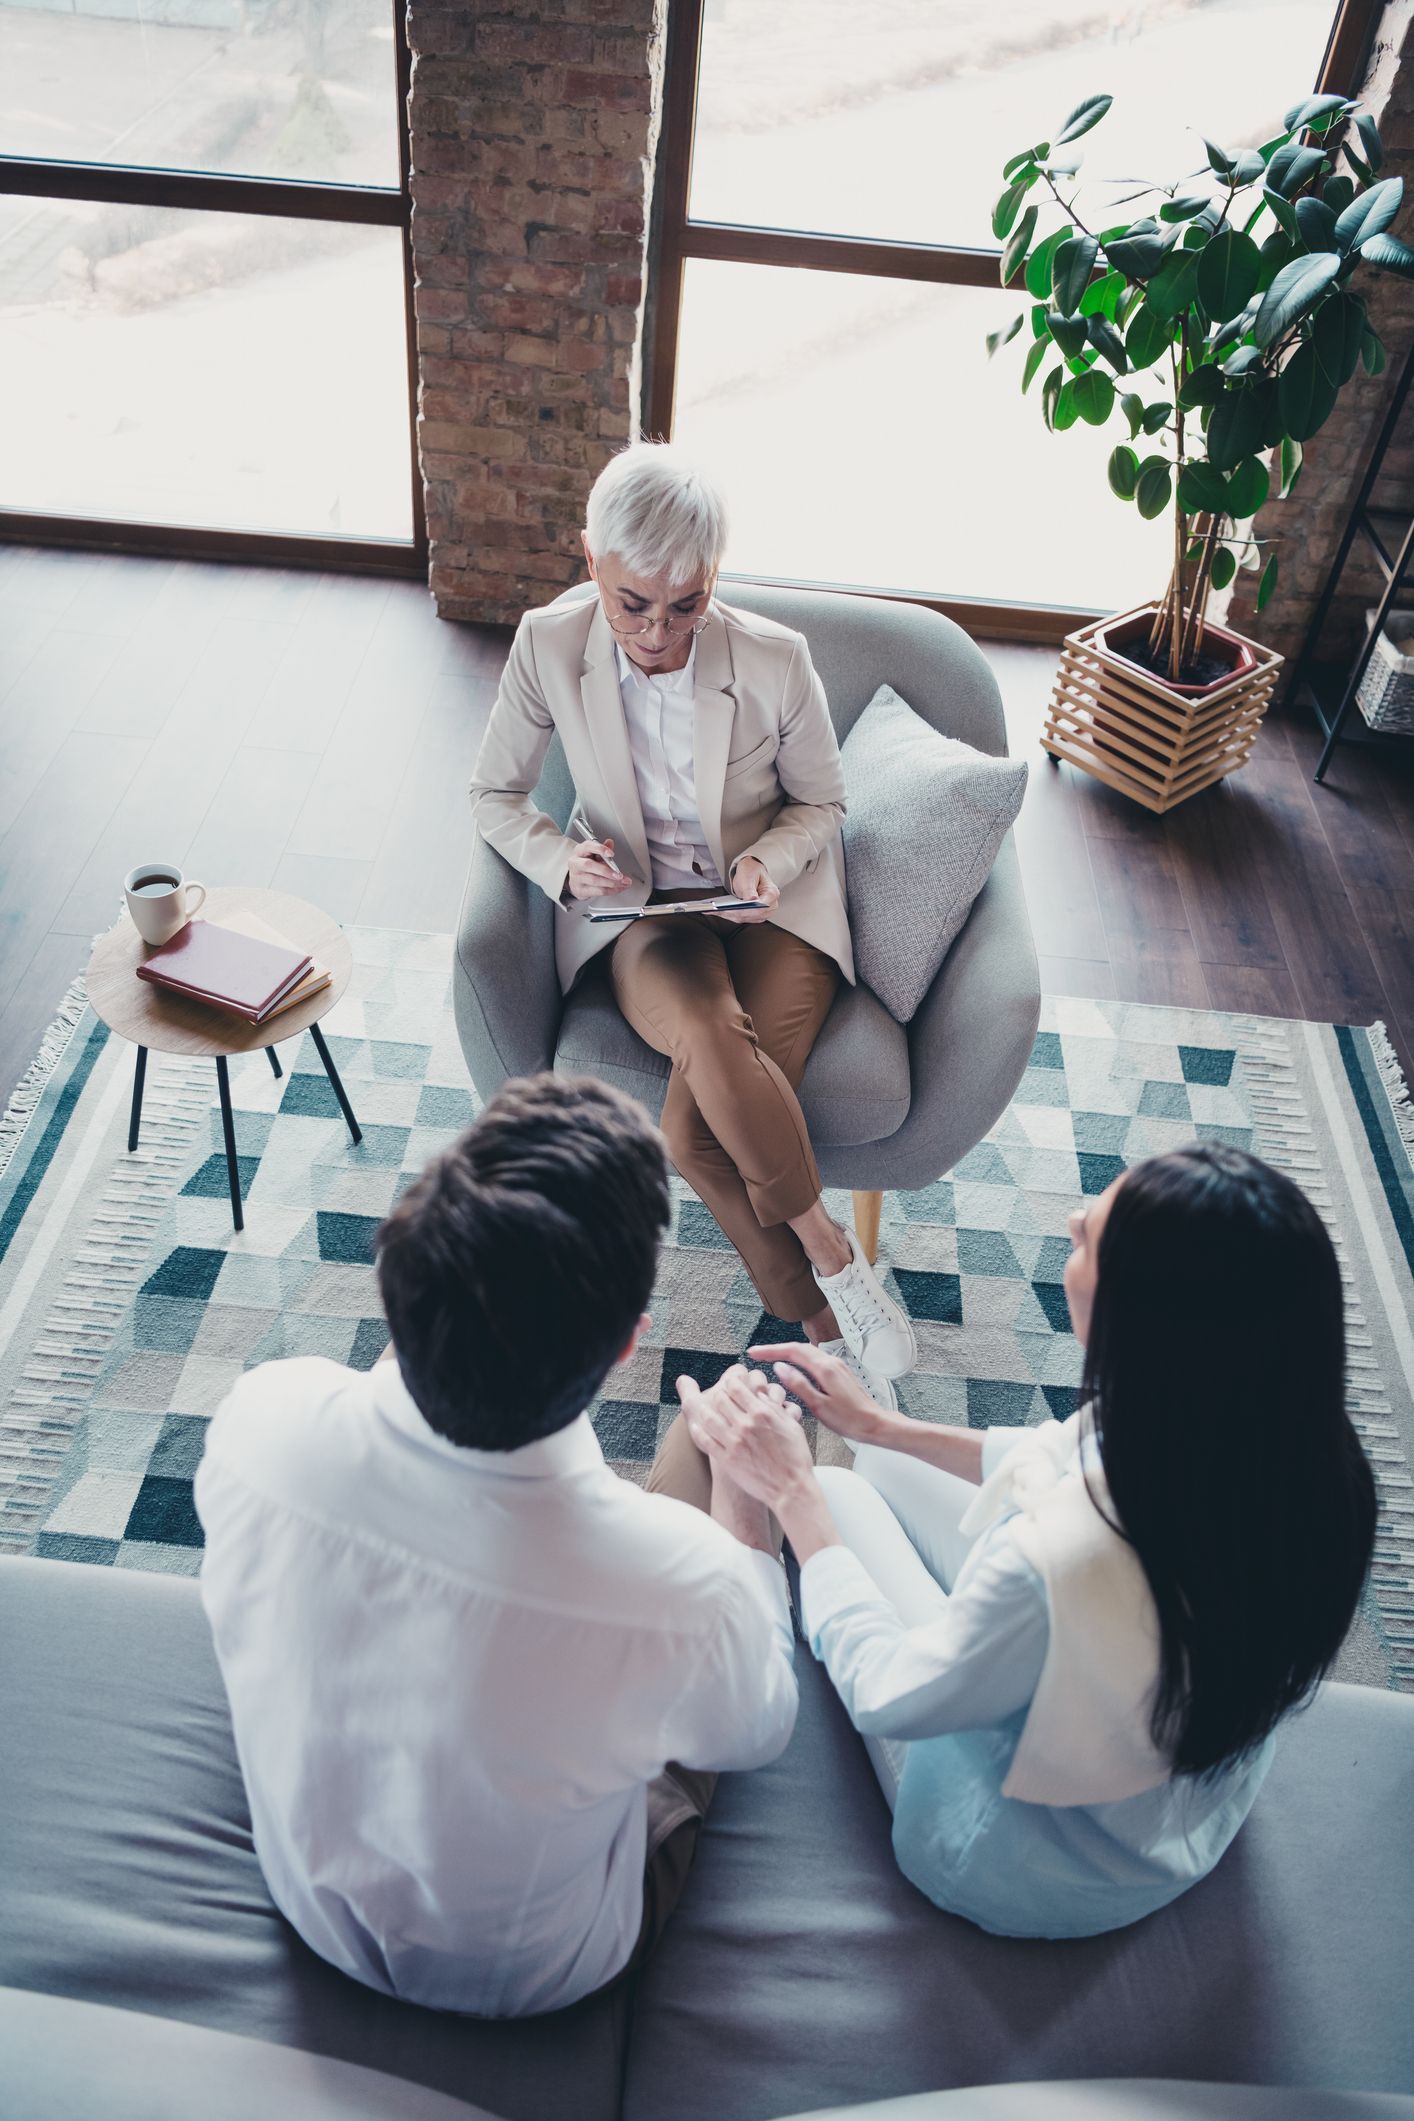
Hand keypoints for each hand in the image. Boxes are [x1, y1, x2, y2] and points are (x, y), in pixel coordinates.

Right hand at [565, 835, 632, 900]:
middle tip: (619, 875)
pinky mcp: (580, 890)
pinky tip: (618, 888)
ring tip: (623, 882)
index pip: (588, 847)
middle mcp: (576, 864)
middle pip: (589, 865)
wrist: (575, 880)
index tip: (611, 853)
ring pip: (594, 880)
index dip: (600, 849)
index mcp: (579, 851)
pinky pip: (597, 891)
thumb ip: (603, 849)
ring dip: (611, 882)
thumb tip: (610, 843)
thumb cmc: (585, 865)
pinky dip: (611, 890)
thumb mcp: (593, 854)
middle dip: (607, 871)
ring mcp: (576, 877)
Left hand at [676, 1364, 814, 1510]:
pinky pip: (705, 1440)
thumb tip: (759, 1394)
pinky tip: (698, 1427)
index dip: (730, 1381)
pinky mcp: (727, 1459)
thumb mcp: (791, 1425)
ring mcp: (734, 1442)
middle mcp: (746, 1425)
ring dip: (705, 1410)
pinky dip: (698, 1431)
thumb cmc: (795, 1458)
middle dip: (718, 1393)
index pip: (737, 1387)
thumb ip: (774, 1408)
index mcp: (762, 1413)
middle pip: (720, 1399)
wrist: (790, 1489)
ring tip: (704, 1408)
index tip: (729, 1382)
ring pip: (709, 1417)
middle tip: (717, 1394)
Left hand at [720, 856, 777, 924]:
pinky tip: (715, 911)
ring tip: (712, 910)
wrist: (752, 871)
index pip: (760, 907)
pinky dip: (727, 914)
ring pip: (744, 918)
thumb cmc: (752, 871)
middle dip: (732, 913)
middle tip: (716, 910)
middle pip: (751, 915)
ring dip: (727, 915)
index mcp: (771, 894)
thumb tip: (752, 900)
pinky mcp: (753, 915)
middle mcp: (770, 906)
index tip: (731, 909)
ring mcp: (762, 913)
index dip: (745, 910)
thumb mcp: (749, 876)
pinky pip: (740, 917)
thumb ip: (750, 889)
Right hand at [748, 1342, 896, 1447]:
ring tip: (770, 1359)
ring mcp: (836, 1366)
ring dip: (788, 1353)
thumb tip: (780, 1367)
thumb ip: (798, 1384)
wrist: (874, 1423)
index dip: (771, 1351)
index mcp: (825, 1368)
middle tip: (757, 1354)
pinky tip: (793, 1368)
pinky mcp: (839, 1373)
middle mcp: (831, 1362)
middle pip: (799, 1348)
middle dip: (776, 1349)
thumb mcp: (819, 1405)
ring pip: (807, 1353)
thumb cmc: (849, 1420)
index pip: (792, 1351)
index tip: (754, 1352)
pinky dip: (799, 1360)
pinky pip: (815, 1360)